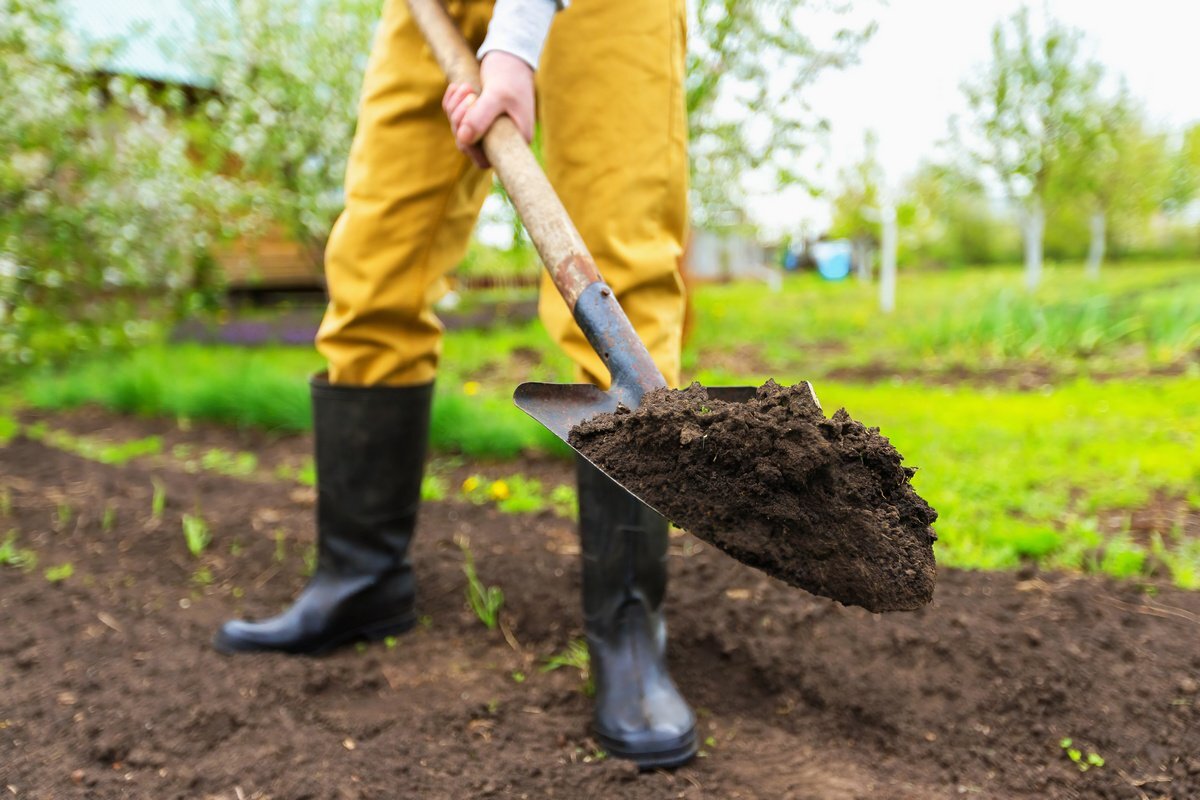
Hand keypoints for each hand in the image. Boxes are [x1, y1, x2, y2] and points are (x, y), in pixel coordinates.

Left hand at [442, 51, 534, 168]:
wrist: (511, 54)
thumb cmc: (510, 75)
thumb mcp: (497, 95)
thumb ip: (481, 117)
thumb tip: (463, 139)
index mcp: (514, 140)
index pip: (485, 160)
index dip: (471, 148)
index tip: (467, 126)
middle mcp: (501, 137)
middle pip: (469, 144)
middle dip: (461, 120)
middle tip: (469, 94)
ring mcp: (488, 126)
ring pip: (459, 129)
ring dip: (455, 108)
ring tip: (465, 87)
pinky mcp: (477, 114)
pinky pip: (455, 116)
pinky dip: (452, 102)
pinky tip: (456, 87)